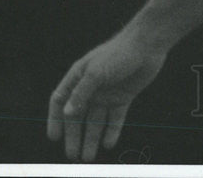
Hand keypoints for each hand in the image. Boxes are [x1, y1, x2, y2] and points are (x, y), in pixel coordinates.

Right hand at [47, 29, 167, 161]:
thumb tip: (67, 113)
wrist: (148, 45)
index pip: (60, 100)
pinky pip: (115, 118)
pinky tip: (108, 144)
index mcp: (78, 76)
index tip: (54, 137)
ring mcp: (107, 93)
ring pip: (96, 120)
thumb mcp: (96, 72)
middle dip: (75, 135)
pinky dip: (112, 131)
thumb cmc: (119, 53)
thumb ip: (81, 93)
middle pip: (78, 116)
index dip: (55, 119)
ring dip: (92, 138)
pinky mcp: (123, 97)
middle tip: (73, 155)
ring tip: (88, 157)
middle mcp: (90, 87)